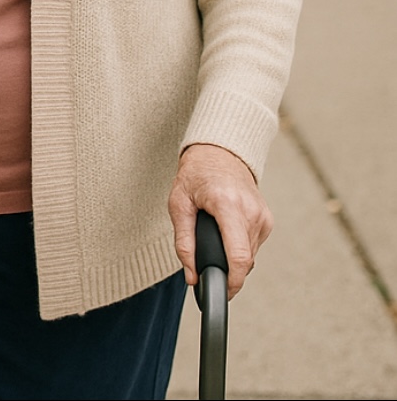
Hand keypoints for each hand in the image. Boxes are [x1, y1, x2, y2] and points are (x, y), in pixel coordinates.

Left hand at [169, 143, 273, 299]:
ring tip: (212, 240)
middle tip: (205, 264)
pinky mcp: (268, 219)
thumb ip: (183, 242)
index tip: (221, 294)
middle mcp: (252, 211)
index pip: (239, 256)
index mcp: (229, 205)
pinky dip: (238, 247)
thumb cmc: (195, 175)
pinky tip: (225, 234)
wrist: (219, 152)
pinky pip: (253, 245)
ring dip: (231, 257)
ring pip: (250, 255)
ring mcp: (263, 215)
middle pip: (244, 260)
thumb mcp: (178, 204)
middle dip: (225, 269)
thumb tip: (191, 277)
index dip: (232, 281)